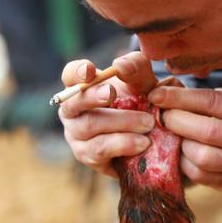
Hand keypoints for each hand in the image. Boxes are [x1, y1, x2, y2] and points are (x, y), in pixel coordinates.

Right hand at [58, 52, 159, 178]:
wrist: (151, 136)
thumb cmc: (140, 101)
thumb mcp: (143, 82)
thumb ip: (135, 67)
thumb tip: (121, 66)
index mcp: (82, 87)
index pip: (70, 75)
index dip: (76, 71)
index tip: (90, 70)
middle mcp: (73, 110)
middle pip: (74, 102)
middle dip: (94, 96)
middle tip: (113, 93)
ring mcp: (76, 134)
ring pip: (89, 126)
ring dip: (121, 123)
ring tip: (148, 123)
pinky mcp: (88, 156)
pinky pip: (100, 150)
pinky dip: (124, 144)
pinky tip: (144, 143)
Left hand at [148, 86, 221, 198]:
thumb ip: (212, 99)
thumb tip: (169, 93)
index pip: (212, 101)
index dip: (180, 97)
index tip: (156, 95)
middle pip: (205, 131)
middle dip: (176, 121)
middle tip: (162, 116)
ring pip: (200, 156)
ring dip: (179, 143)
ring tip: (174, 135)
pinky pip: (198, 175)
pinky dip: (183, 161)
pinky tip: (181, 152)